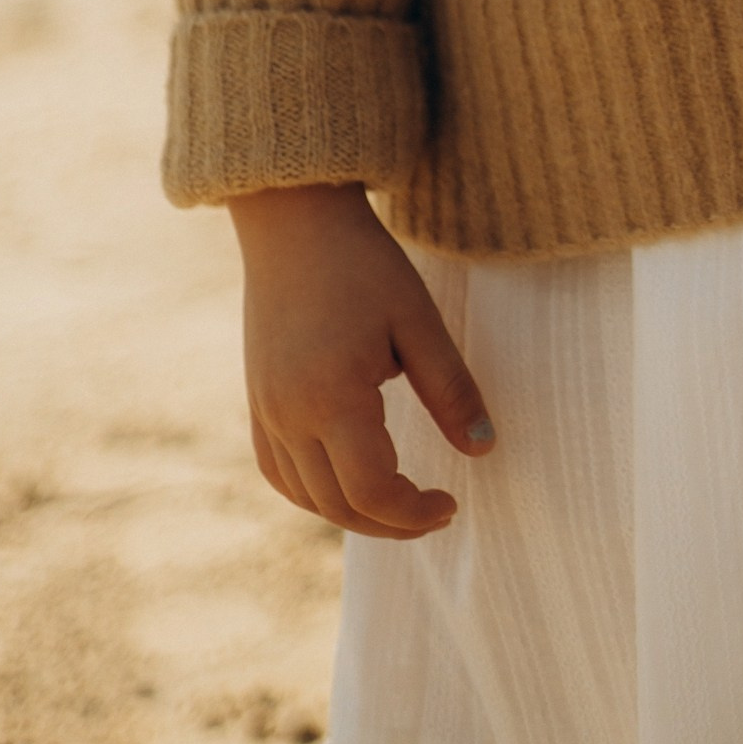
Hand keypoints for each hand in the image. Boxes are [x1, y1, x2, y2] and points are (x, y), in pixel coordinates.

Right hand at [228, 183, 493, 539]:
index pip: (373, 490)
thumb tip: (485, 448)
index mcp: (332, 396)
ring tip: (401, 500)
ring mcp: (266, 411)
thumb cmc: (362, 263)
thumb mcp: (418, 320)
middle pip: (339, 506)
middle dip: (391, 523)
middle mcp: (290, 415)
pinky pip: (279, 473)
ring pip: (307, 497)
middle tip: (435, 511)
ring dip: (355, 513)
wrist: (295, 220)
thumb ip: (451, 388)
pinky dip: (315, 493)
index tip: (452, 502)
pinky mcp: (257, 402)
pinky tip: (348, 483)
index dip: (416, 512)